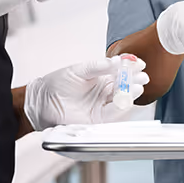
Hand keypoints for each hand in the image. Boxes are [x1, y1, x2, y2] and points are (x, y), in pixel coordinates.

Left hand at [23, 56, 148, 130]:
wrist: (41, 101)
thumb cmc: (57, 83)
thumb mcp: (79, 70)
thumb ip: (97, 67)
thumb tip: (115, 61)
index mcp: (101, 79)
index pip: (120, 73)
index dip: (130, 68)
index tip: (140, 63)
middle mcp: (103, 93)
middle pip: (124, 87)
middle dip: (135, 81)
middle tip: (142, 75)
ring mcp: (101, 107)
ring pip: (121, 100)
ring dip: (131, 93)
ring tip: (138, 85)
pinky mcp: (96, 120)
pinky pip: (112, 113)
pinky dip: (121, 105)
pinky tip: (127, 97)